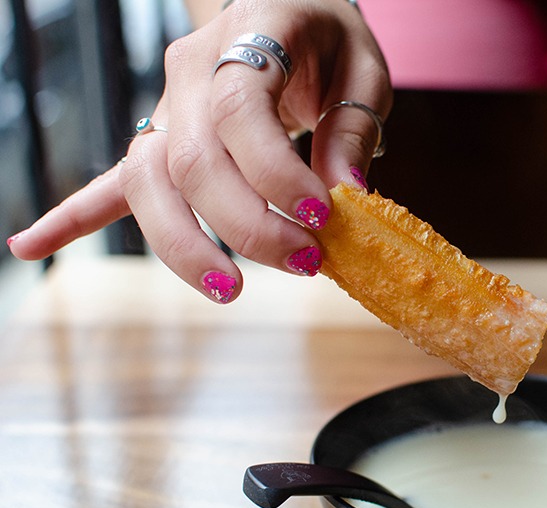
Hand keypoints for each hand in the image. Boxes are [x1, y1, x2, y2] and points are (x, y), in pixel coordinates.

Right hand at [8, 0, 391, 303]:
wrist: (281, 5)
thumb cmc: (325, 37)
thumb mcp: (362, 69)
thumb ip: (353, 129)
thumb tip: (346, 196)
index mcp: (248, 36)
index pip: (241, 111)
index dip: (277, 174)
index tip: (323, 216)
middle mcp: (190, 73)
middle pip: (192, 161)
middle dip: (247, 227)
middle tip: (306, 262)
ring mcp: (164, 105)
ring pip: (147, 181)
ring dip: (183, 245)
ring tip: (229, 290)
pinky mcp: (157, 135)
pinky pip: (112, 178)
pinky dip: (72, 215)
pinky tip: (30, 246)